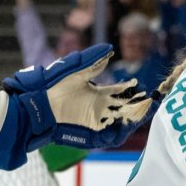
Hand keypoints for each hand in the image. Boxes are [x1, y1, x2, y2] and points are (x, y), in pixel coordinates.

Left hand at [2, 44, 155, 150]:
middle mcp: (97, 108)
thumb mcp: (73, 71)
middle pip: (123, 108)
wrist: (36, 106)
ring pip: (119, 122)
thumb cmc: (51, 86)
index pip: (120, 93)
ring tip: (141, 113)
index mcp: (95, 94)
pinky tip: (127, 125)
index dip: (132, 90)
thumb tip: (108, 49)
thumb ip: (90, 61)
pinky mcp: (89, 133)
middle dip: (137, 106)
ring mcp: (94, 121)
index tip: (142, 87)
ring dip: (132, 119)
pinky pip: (109, 136)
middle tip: (148, 102)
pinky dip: (120, 132)